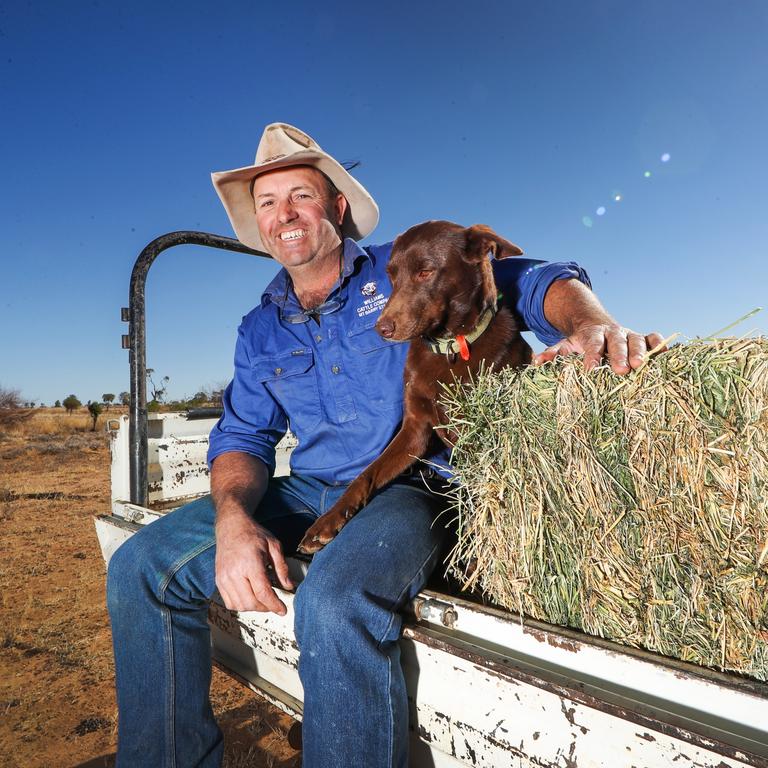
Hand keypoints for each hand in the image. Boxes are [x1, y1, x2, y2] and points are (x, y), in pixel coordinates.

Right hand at [215, 513, 294, 614]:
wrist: (231, 526)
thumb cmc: (253, 534)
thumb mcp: (274, 546)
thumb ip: (282, 567)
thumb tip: (289, 586)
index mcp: (250, 563)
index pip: (263, 593)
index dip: (274, 605)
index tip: (283, 610)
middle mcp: (234, 573)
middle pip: (251, 603)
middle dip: (266, 607)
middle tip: (274, 604)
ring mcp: (224, 578)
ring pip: (239, 605)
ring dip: (253, 608)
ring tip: (263, 600)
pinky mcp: (218, 580)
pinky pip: (229, 602)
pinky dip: (241, 605)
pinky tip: (250, 597)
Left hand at [533, 323, 665, 374]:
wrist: (597, 325)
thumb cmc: (580, 342)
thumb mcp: (565, 345)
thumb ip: (552, 353)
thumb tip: (537, 362)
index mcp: (592, 334)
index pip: (592, 343)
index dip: (592, 356)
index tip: (590, 370)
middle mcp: (613, 332)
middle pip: (617, 342)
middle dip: (619, 355)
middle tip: (621, 370)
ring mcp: (630, 334)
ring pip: (638, 339)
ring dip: (640, 352)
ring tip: (641, 366)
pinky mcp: (644, 338)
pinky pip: (655, 338)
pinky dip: (661, 345)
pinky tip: (666, 356)